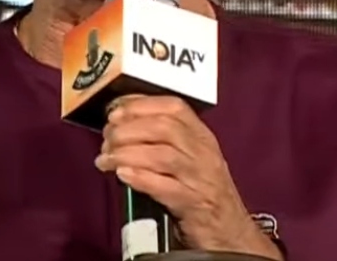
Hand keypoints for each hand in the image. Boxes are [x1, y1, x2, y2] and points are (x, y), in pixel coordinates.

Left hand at [94, 95, 281, 258]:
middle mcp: (203, 152)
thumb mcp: (190, 159)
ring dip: (127, 154)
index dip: (141, 105)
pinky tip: (122, 175)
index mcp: (202, 136)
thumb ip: (162, 140)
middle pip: (165, 128)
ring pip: (163, 155)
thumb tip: (119, 127)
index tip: (114, 112)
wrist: (230, 231)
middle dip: (128, 129)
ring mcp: (201, 178)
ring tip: (105, 160)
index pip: (174, 107)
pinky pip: (165, 187)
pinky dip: (140, 178)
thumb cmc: (203, 192)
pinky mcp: (194, 205)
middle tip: (106, 139)